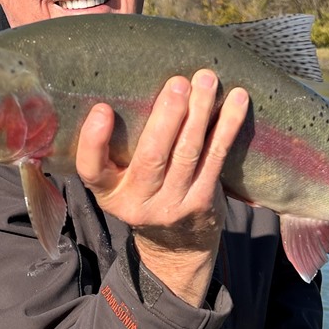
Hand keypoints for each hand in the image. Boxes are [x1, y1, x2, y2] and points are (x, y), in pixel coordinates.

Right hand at [76, 70, 248, 304]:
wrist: (176, 247)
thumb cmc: (144, 196)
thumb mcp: (119, 184)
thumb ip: (116, 151)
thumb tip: (129, 85)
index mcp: (109, 192)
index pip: (91, 170)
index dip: (94, 141)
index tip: (102, 109)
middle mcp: (138, 201)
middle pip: (151, 156)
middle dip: (167, 116)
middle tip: (178, 83)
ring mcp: (173, 203)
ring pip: (187, 152)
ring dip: (200, 112)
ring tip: (206, 81)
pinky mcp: (203, 200)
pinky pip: (216, 158)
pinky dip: (227, 126)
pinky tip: (237, 101)